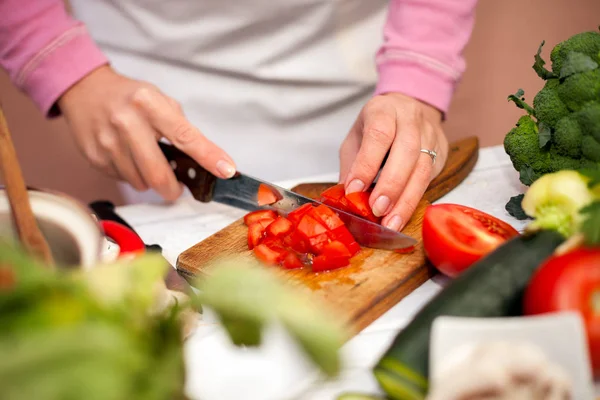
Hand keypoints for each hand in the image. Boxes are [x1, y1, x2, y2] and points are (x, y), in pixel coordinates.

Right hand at [57, 65, 235, 201]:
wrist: (84, 89)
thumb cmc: (129, 97)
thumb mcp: (159, 100)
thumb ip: (180, 127)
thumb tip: (204, 159)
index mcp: (149, 104)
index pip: (185, 136)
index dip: (208, 157)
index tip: (226, 170)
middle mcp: (127, 123)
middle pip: (158, 174)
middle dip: (173, 189)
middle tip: (177, 187)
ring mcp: (107, 142)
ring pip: (140, 182)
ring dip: (150, 180)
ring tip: (146, 160)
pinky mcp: (95, 157)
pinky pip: (123, 180)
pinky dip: (132, 175)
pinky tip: (127, 157)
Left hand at [339, 92, 447, 230]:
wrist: (407, 108)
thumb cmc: (376, 125)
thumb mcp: (355, 138)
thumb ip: (351, 165)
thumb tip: (344, 198)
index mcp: (384, 110)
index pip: (378, 135)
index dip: (366, 164)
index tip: (354, 190)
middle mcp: (410, 119)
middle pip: (407, 152)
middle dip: (391, 185)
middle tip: (377, 210)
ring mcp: (430, 136)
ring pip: (422, 169)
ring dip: (405, 200)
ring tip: (390, 222)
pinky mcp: (441, 153)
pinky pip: (430, 179)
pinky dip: (414, 200)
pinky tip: (401, 215)